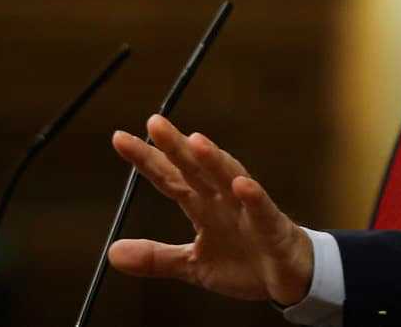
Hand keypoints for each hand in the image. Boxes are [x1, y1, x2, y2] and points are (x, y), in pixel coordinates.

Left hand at [108, 114, 313, 305]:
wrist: (288, 279)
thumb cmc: (243, 261)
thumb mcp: (192, 264)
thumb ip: (155, 256)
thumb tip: (112, 253)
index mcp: (201, 205)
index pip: (169, 177)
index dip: (146, 159)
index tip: (119, 138)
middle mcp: (221, 199)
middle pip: (195, 168)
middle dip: (175, 146)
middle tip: (154, 123)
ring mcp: (246, 209)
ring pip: (228, 178)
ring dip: (213, 160)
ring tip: (195, 141)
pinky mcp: (271, 226)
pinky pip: (261, 209)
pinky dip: (252, 196)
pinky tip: (240, 184)